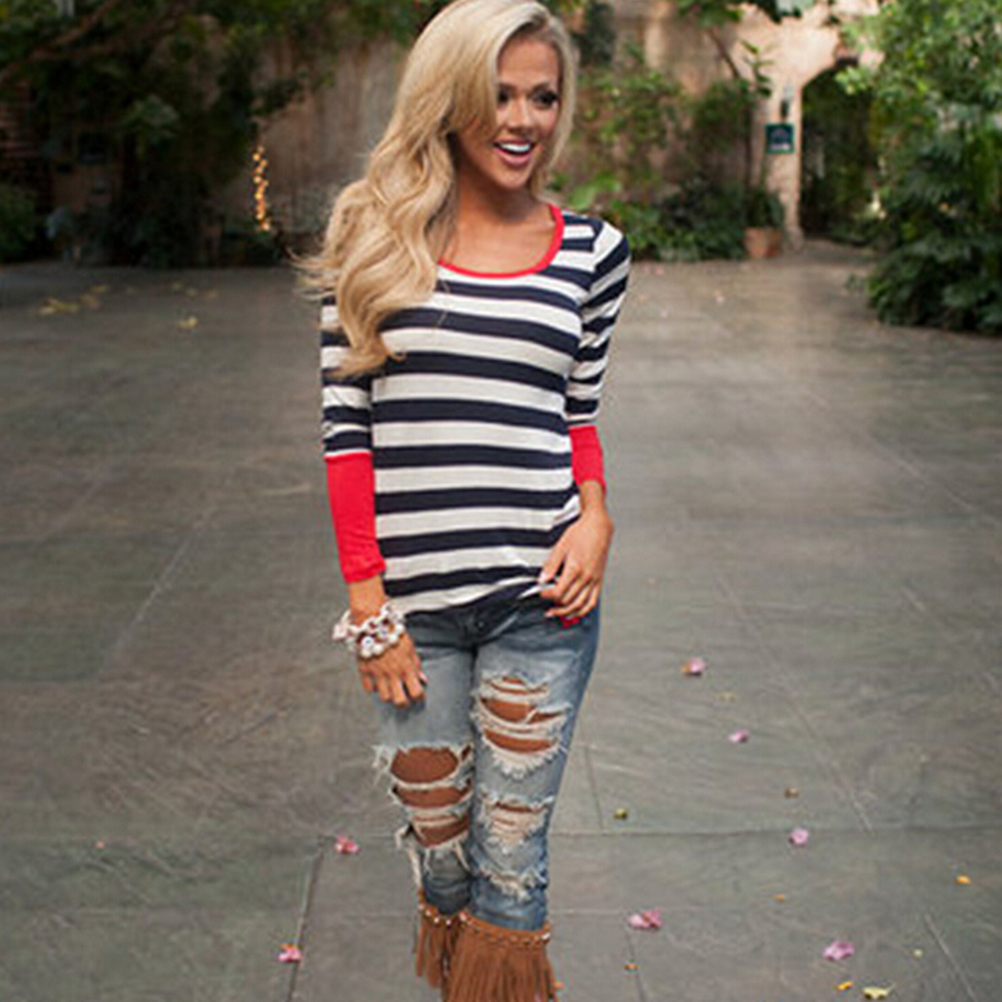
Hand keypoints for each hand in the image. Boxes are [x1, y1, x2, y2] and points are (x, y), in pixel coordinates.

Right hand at [357, 630, 427, 706]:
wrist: (373, 624)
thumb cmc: (393, 634)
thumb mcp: (410, 647)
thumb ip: (416, 665)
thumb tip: (423, 680)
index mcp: (407, 668)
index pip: (416, 693)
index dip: (419, 697)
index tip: (418, 694)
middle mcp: (393, 674)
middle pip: (399, 701)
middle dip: (403, 703)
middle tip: (404, 697)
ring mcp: (378, 674)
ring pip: (384, 697)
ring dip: (388, 694)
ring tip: (390, 687)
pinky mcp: (365, 671)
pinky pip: (368, 688)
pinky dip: (373, 687)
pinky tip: (377, 680)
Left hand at [538, 483, 612, 619]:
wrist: (598, 526)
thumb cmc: (580, 533)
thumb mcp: (561, 546)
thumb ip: (551, 565)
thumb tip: (542, 579)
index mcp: (575, 568)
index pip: (558, 592)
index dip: (547, 595)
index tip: (540, 593)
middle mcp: (586, 577)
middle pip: (568, 601)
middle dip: (555, 606)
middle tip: (546, 606)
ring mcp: (594, 580)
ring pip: (581, 605)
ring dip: (567, 613)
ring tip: (557, 615)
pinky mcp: (599, 580)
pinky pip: (593, 602)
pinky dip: (583, 611)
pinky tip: (574, 613)